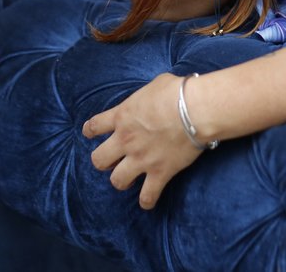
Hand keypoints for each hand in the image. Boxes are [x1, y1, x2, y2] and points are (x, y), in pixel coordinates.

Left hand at [82, 73, 204, 209]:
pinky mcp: (159, 172)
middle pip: (99, 160)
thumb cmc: (177, 92)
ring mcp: (141, 159)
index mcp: (122, 117)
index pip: (94, 126)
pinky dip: (147, 200)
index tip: (90, 133)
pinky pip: (147, 195)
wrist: (195, 110)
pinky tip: (148, 200)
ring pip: (117, 181)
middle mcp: (126, 140)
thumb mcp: (155, 84)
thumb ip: (146, 96)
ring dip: (121, 180)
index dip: (90, 131)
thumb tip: (155, 96)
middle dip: (104, 161)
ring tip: (129, 177)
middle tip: (115, 158)